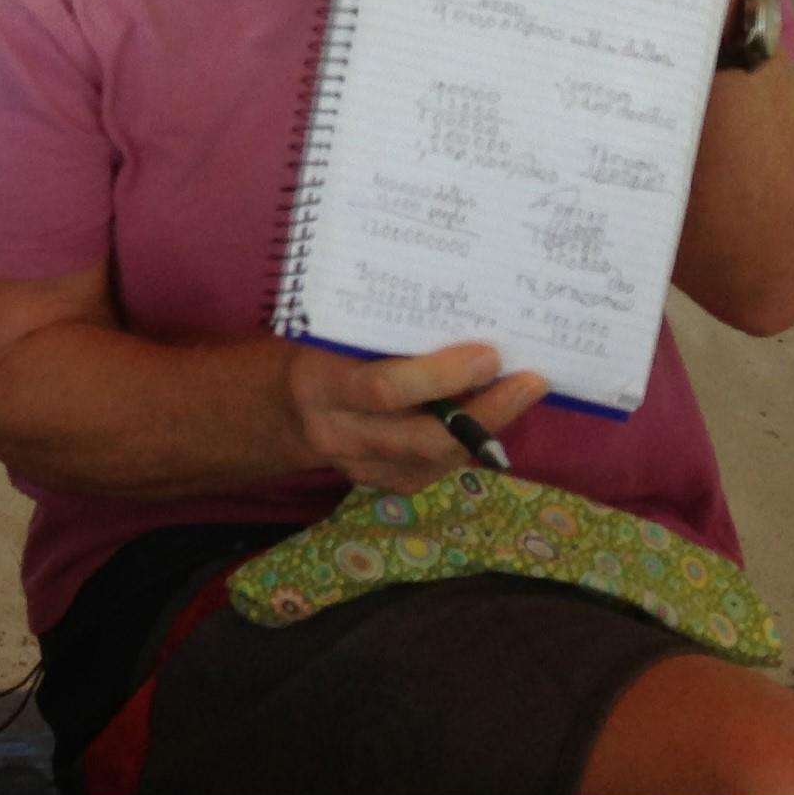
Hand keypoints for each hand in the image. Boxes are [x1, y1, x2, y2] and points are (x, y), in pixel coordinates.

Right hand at [281, 340, 551, 491]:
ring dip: (483, 433)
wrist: (264, 408)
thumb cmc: (301, 348)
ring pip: (428, 463)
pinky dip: (458, 450)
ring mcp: (352, 464)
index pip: (384, 389)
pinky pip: (423, 475)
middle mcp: (335, 431)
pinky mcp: (368, 482)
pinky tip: (484, 423)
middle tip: (528, 383)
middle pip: (419, 438)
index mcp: (317, 380)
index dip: (441, 377)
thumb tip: (455, 312)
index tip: (489, 355)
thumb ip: (374, 329)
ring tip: (520, 396)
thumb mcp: (324, 328)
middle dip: (484, 414)